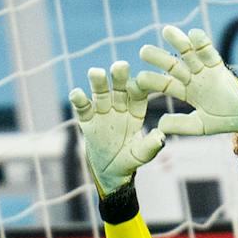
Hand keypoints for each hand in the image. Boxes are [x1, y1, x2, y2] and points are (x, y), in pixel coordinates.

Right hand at [70, 61, 165, 194]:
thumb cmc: (130, 160)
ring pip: (100, 92)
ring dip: (98, 82)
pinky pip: (82, 107)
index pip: (138, 96)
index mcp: (136, 112)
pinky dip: (79, 100)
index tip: (140, 82)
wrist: (110, 171)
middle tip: (120, 66)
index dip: (139, 88)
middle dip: (119, 77)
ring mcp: (102, 111)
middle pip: (119, 88)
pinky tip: (76, 94)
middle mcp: (120, 106)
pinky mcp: (87, 119)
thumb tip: (161, 137)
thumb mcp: (140, 155)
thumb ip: (150, 146)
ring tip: (96, 73)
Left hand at [134, 25, 237, 136]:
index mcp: (187, 92)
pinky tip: (192, 34)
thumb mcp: (200, 126)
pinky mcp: (219, 65)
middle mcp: (194, 78)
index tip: (138, 79)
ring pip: (189, 54)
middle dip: (159, 58)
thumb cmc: (225, 121)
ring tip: (166, 31)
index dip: (153, 81)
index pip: (166, 84)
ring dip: (178, 42)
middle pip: (173, 65)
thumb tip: (160, 124)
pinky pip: (209, 51)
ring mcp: (206, 70)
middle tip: (143, 51)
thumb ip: (181, 125)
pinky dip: (202, 42)